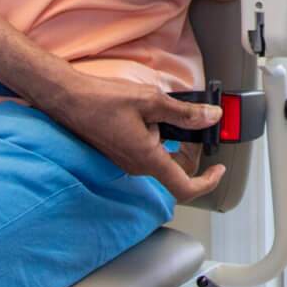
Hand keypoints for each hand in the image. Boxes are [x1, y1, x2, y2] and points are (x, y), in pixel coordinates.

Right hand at [45, 71, 228, 203]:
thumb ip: (185, 113)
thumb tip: (211, 117)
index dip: (208, 182)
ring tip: (174, 114)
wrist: (68, 99)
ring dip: (175, 143)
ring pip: (163, 160)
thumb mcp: (151, 101)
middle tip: (198, 125)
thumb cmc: (102, 100)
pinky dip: (160, 139)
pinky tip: (155, 115)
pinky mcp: (120, 153)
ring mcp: (127, 161)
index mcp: (147, 159)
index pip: (185, 187)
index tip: (219, 170)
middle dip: (193, 151)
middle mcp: (137, 166)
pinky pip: (148, 153)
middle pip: (177, 171)